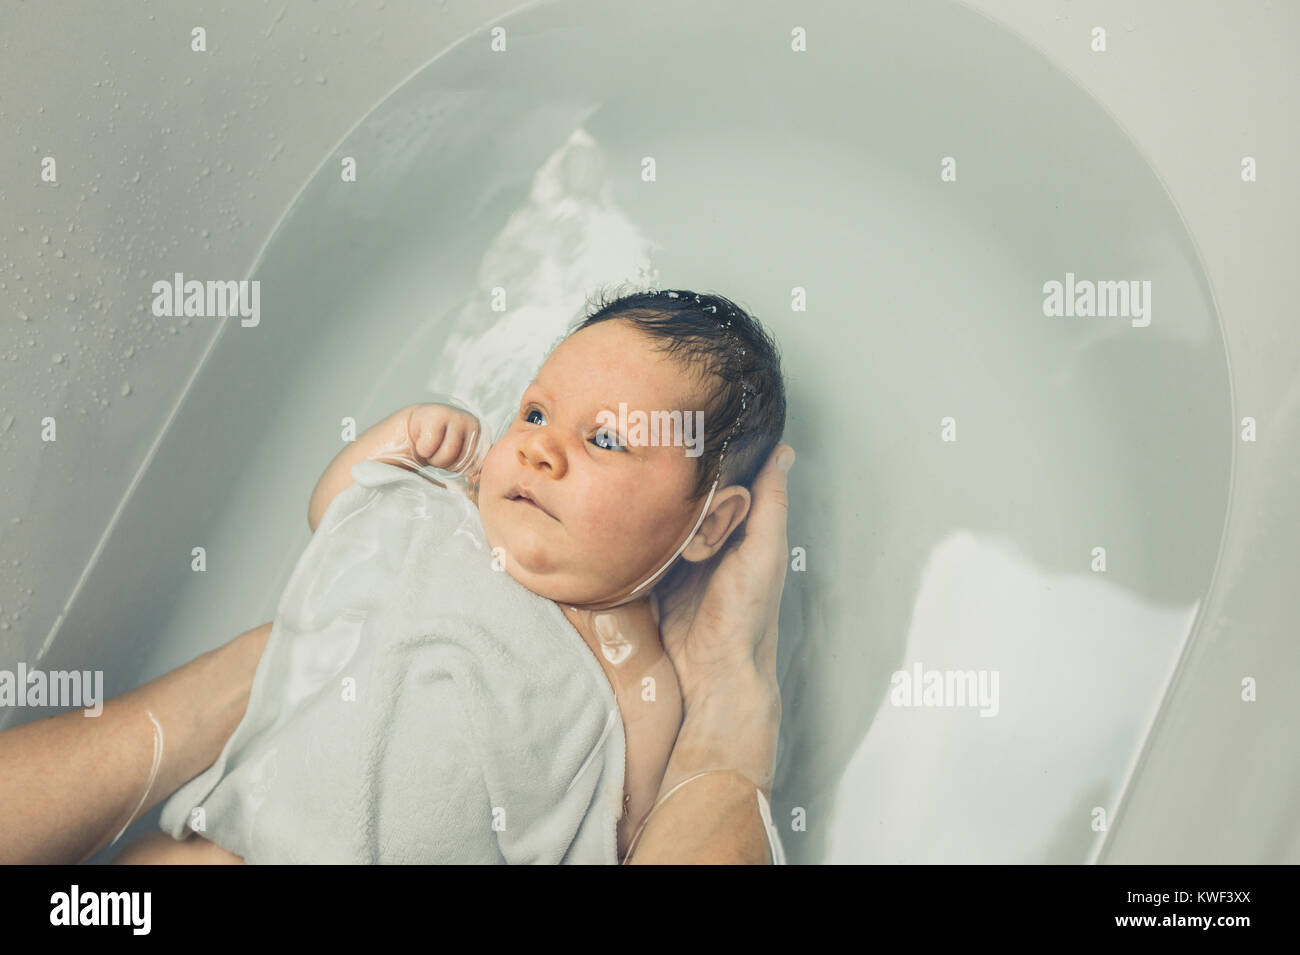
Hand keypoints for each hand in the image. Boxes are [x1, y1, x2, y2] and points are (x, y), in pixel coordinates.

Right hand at [404, 403, 486, 482]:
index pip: (478, 466)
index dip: (462, 471)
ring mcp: (456, 416)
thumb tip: (475, 480)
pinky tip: (422, 438)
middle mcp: (474, 424)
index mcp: (483, 437)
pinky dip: (423, 449)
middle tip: (439, 452)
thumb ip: (472, 469)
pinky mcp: (435, 414)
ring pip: (448, 454)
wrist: (412, 430)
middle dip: (447, 464)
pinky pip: (429, 447)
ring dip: (435, 458)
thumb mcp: (458, 459)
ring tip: (432, 447)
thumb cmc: (437, 448)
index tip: (453, 462)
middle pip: (463, 462)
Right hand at [654, 444, 793, 705]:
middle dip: (676, 472)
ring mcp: (680, 558)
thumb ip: (770, 504)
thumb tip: (783, 451)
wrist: (712, 671)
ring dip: (650, 497)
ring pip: (665, 516)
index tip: (696, 418)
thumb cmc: (748, 612)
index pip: (729, 480)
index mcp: (743, 530)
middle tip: (651, 432)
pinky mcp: (655, 575)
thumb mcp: (764, 551)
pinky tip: (615, 505)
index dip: (717, 454)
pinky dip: (633, 529)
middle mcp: (712, 539)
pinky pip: (642, 544)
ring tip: (628, 458)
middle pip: (692, 495)